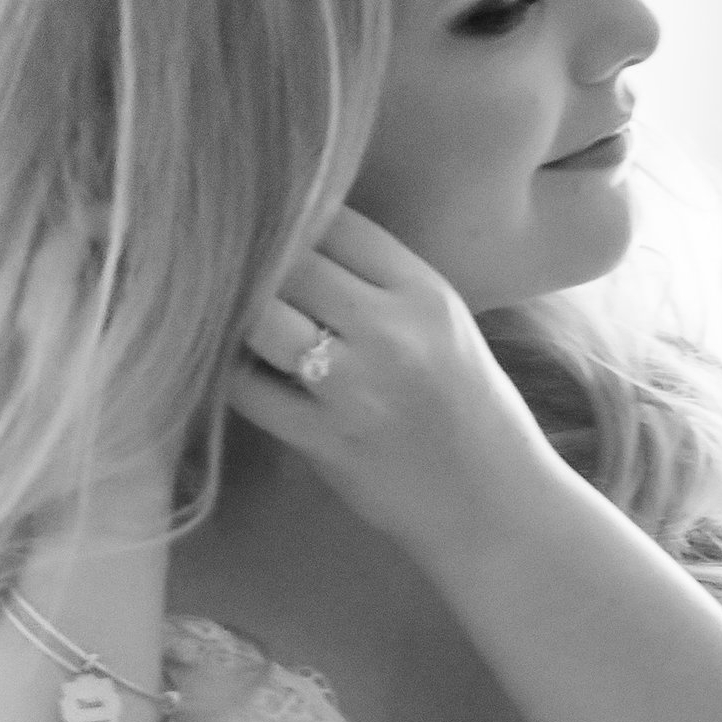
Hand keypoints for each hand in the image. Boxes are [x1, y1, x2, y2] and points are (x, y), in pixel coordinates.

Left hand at [225, 208, 548, 555]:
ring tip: (227, 317)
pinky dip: (230, 373)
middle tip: (226, 269)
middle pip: (289, 263)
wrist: (496, 504)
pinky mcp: (326, 441)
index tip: (270, 227)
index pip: (336, 222)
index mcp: (426, 294)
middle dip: (254, 264)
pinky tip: (236, 368)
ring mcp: (357, 388)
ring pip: (259, 320)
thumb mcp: (445, 325)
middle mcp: (392, 332)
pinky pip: (247, 390)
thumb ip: (380, 282)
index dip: (293, 217)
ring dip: (235, 316)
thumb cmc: (469, 409)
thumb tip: (292, 238)